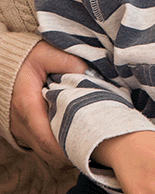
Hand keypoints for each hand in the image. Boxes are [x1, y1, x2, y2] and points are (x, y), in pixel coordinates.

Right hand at [10, 40, 87, 166]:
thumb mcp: (46, 53)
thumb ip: (68, 62)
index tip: (87, 148)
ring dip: (63, 150)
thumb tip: (90, 76)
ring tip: (88, 142)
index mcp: (26, 105)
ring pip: (42, 149)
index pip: (46, 138)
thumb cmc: (26, 57)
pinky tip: (74, 136)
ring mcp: (20, 127)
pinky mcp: (23, 128)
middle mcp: (20, 122)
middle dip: (69, 152)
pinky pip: (39, 143)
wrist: (3, 62)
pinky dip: (56, 145)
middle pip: (46, 149)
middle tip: (95, 147)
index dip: (66, 148)